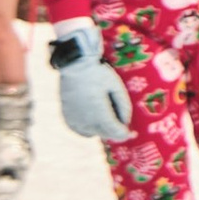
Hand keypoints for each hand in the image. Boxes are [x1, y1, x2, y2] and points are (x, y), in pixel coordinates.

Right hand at [49, 18, 131, 142]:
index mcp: (99, 113)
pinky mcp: (67, 118)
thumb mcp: (116, 87)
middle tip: (121, 121)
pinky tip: (93, 118)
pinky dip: (88, 128)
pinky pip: (81, 130)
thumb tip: (126, 123)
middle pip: (105, 134)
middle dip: (114, 130)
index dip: (125, 134)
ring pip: (93, 133)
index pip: (115, 132)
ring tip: (106, 114)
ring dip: (102, 129)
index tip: (131, 133)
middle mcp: (85, 121)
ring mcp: (74, 120)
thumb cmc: (98, 74)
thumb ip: (124, 107)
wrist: (75, 65)